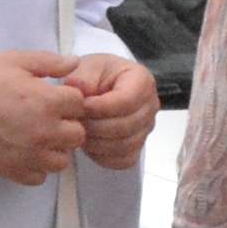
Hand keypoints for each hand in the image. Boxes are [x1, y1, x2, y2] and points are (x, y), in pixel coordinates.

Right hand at [0, 53, 86, 185]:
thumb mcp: (14, 61)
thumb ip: (49, 62)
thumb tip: (73, 62)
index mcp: (48, 101)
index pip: (79, 104)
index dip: (67, 99)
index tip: (54, 98)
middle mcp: (45, 131)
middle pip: (77, 134)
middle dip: (66, 125)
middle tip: (47, 118)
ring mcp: (31, 155)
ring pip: (62, 160)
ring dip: (54, 149)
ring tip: (36, 137)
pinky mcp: (15, 171)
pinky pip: (40, 177)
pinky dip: (35, 167)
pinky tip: (24, 152)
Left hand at [60, 50, 159, 166]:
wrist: (98, 89)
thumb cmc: (95, 75)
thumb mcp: (87, 67)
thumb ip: (82, 76)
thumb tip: (79, 89)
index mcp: (142, 81)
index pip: (127, 101)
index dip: (101, 107)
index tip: (82, 106)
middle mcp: (150, 106)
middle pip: (127, 126)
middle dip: (96, 126)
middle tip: (76, 121)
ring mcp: (146, 128)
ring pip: (125, 145)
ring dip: (97, 142)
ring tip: (79, 131)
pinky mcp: (137, 147)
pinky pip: (123, 160)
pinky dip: (102, 156)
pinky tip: (89, 144)